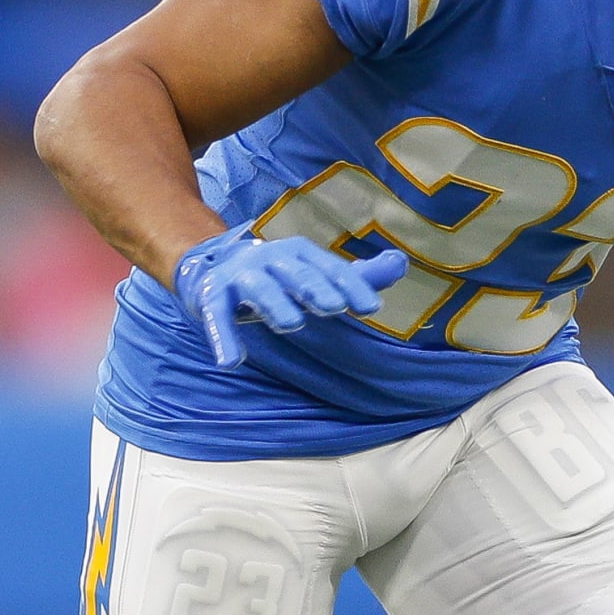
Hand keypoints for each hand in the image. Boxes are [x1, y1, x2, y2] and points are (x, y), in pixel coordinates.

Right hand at [173, 230, 408, 369]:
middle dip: (314, 287)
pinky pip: (217, 317)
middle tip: (335, 307)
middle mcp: (270, 258)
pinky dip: (222, 338)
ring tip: (292, 325)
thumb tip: (401, 264)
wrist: (212, 266)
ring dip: (275, 304)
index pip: (330, 268)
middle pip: (296, 272)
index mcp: (300, 253)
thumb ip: (358, 276)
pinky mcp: (212, 296)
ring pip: (259, 288)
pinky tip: (231, 362)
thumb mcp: (316, 273)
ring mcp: (240, 276)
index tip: (372, 307)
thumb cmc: (278, 275)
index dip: (351, 285)